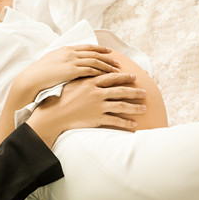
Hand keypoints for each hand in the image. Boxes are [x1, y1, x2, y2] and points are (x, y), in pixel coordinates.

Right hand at [12, 45, 120, 103]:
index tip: (109, 51)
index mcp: (66, 49)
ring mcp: (72, 61)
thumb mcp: (52, 61)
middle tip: (118, 62)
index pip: (87, 47)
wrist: (32, 78)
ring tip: (117, 71)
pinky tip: (108, 77)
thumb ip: (63, 59)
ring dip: (107, 66)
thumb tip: (68, 61)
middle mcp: (71, 53)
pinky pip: (91, 70)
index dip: (100, 49)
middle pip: (94, 53)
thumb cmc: (39, 73)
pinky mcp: (72, 70)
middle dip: (107, 57)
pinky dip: (101, 73)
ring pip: (95, 61)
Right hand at [27, 72, 147, 145]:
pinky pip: (116, 120)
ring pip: (122, 105)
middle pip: (121, 91)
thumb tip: (91, 75)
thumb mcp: (72, 84)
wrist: (53, 114)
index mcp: (91, 83)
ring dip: (135, 107)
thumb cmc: (59, 98)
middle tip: (144, 92)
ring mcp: (98, 106)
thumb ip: (84, 79)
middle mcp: (97, 93)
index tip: (134, 77)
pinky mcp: (97, 118)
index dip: (124, 77)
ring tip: (144, 108)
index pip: (112, 78)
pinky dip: (126, 123)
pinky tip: (134, 124)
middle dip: (134, 91)